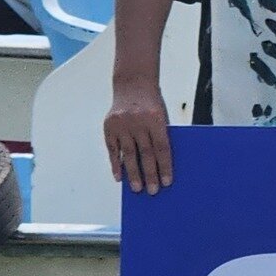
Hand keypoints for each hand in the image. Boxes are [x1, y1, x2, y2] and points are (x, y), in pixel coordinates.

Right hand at [103, 77, 171, 193]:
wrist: (133, 84)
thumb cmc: (152, 104)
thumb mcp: (161, 115)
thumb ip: (160, 136)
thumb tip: (161, 166)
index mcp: (155, 118)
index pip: (162, 147)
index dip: (164, 166)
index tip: (167, 182)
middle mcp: (138, 121)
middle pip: (145, 153)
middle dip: (150, 174)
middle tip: (152, 191)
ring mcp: (122, 125)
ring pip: (128, 154)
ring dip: (132, 173)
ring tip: (137, 188)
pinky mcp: (109, 127)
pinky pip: (113, 149)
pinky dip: (116, 164)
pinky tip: (119, 177)